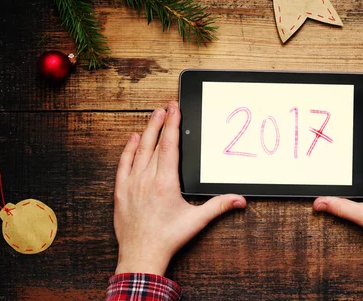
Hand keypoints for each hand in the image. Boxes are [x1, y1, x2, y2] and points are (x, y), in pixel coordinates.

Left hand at [113, 101, 246, 275]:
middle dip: (161, 122)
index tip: (175, 110)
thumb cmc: (168, 238)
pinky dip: (128, 150)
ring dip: (146, 131)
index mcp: (165, 182)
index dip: (173, 125)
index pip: (169, 145)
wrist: (141, 255)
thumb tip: (241, 200)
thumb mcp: (197, 220)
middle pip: (154, 143)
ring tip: (153, 117)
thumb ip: (219, 206)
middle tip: (166, 107)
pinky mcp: (121, 191)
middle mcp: (147, 179)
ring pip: (139, 150)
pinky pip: (123, 164)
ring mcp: (132, 184)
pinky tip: (132, 139)